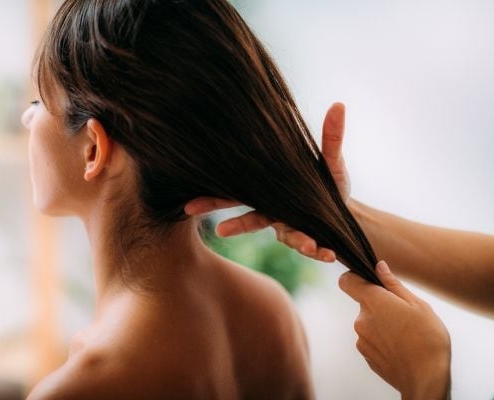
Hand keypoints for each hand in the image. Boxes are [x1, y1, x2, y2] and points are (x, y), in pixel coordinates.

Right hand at [184, 102, 348, 261]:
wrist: (343, 210)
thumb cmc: (326, 183)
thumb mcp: (329, 159)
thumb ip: (331, 137)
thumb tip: (339, 105)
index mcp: (269, 190)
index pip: (237, 193)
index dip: (213, 198)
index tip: (190, 204)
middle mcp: (273, 211)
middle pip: (247, 219)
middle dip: (232, 224)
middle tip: (217, 228)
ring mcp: (288, 226)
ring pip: (287, 236)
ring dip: (296, 240)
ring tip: (309, 246)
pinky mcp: (306, 238)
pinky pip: (311, 245)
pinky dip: (319, 250)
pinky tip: (328, 254)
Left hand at [339, 261, 450, 399]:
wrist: (426, 378)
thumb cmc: (427, 339)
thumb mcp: (418, 305)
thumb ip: (393, 284)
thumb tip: (379, 267)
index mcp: (373, 302)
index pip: (347, 281)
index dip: (354, 278)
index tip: (367, 280)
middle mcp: (361, 319)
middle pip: (364, 303)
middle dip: (380, 305)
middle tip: (403, 314)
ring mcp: (361, 338)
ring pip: (369, 322)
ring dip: (382, 324)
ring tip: (405, 334)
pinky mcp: (365, 354)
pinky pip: (371, 339)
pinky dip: (382, 340)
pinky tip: (400, 346)